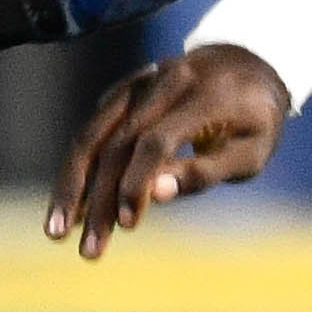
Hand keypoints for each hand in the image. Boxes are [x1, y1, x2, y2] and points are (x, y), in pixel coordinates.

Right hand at [46, 42, 292, 257]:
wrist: (250, 62)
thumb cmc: (256, 120)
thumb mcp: (252, 151)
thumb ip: (207, 171)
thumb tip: (158, 194)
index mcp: (203, 96)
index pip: (156, 141)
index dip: (137, 183)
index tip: (127, 225)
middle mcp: (163, 82)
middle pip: (115, 142)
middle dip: (96, 199)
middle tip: (87, 250)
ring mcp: (138, 82)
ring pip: (93, 134)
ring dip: (72, 185)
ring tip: (56, 230)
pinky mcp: (124, 89)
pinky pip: (93, 129)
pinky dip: (79, 167)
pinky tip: (70, 204)